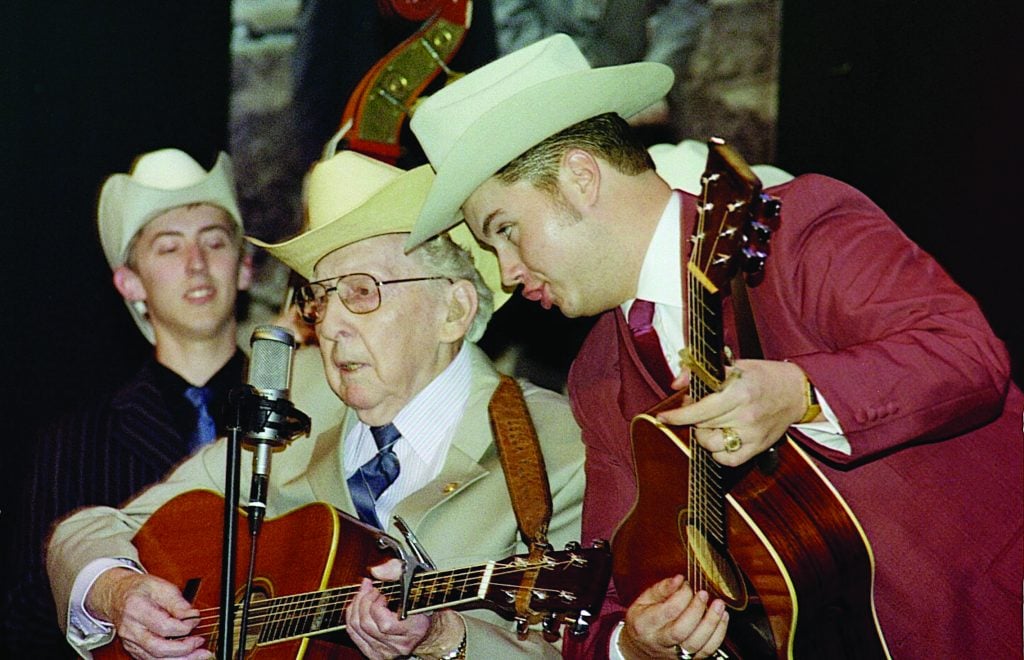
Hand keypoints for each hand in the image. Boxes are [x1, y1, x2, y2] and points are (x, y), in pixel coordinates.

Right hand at [87, 568, 210, 658]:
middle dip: (183, 649)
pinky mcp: (134, 649)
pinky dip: (171, 659)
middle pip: (158, 648)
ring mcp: (131, 642)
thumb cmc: (139, 589)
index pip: (163, 626)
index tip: (196, 620)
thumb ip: (176, 601)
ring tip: (199, 654)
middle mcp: (131, 630)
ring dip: (180, 659)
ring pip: (155, 659)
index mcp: (136, 609)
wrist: (116, 596)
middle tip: (200, 642)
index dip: (184, 626)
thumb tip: (192, 615)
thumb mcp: (159, 585)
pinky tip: (186, 656)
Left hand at [345, 559, 465, 658]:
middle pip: (366, 625)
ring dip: (356, 606)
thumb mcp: (417, 581)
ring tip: (365, 594)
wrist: (429, 628)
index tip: (380, 592)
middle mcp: (399, 646)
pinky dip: (352, 617)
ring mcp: (386, 652)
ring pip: (357, 629)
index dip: (376, 605)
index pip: (385, 625)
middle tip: (370, 588)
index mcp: (415, 630)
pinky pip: (354, 635)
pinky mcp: (375, 654)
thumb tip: (377, 571)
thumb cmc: (424, 603)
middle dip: (363, 600)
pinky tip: (359, 606)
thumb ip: (398, 571)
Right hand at [619, 575, 727, 658]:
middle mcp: (659, 642)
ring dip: (712, 623)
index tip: (687, 585)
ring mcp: (674, 654)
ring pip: (696, 644)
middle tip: (704, 594)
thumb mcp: (643, 601)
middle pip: (681, 631)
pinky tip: (722, 618)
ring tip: (719, 605)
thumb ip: (661, 589)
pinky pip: (707, 651)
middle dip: (697, 610)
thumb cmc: (642, 621)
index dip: (682, 596)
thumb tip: (679, 579)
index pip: (667, 611)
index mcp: (645, 624)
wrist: (639, 649)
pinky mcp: (688, 659)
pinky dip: (718, 634)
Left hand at [657, 359, 808, 465]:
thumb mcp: (733, 365)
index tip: (663, 417)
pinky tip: (721, 437)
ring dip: (703, 434)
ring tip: (711, 422)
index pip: (700, 409)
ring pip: (711, 443)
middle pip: (702, 425)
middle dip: (691, 418)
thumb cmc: (763, 377)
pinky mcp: (758, 447)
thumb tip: (675, 383)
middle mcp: (745, 415)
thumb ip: (700, 373)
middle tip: (696, 408)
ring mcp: (752, 434)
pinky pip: (727, 459)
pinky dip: (718, 451)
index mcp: (738, 391)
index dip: (677, 415)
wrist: (796, 392)